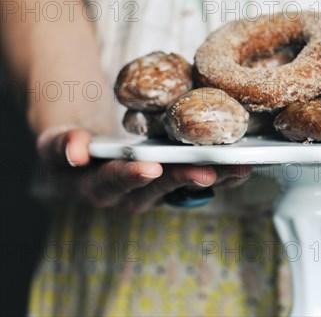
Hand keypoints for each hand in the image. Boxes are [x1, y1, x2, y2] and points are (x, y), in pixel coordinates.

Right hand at [37, 127, 252, 212]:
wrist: (89, 149)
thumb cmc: (77, 144)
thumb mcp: (59, 141)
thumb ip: (63, 145)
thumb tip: (75, 150)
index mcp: (97, 187)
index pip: (113, 182)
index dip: (131, 176)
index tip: (150, 167)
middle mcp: (129, 196)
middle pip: (156, 190)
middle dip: (182, 180)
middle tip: (207, 170)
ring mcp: (154, 193)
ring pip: (184, 190)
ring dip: (214, 179)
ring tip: (237, 166)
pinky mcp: (175, 185)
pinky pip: (199, 183)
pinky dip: (223, 175)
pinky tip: (244, 164)